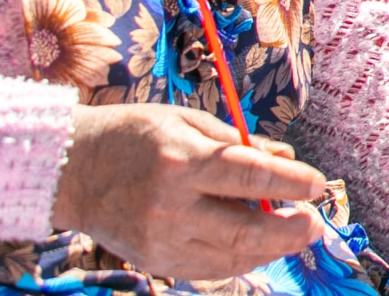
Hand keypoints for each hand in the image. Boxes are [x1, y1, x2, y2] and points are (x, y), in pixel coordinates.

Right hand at [50, 104, 322, 280]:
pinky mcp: (152, 261)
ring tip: (293, 233)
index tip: (318, 184)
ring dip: (269, 249)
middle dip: (288, 230)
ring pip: (230, 257)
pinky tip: (257, 245)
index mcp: (181, 162)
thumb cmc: (133, 135)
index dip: (291, 184)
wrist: (70, 170)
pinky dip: (239, 259)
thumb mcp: (188, 122)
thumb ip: (239, 143)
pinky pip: (208, 268)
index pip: (249, 177)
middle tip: (313, 223)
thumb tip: (286, 160)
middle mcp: (170, 207)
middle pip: (244, 230)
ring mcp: (159, 240)